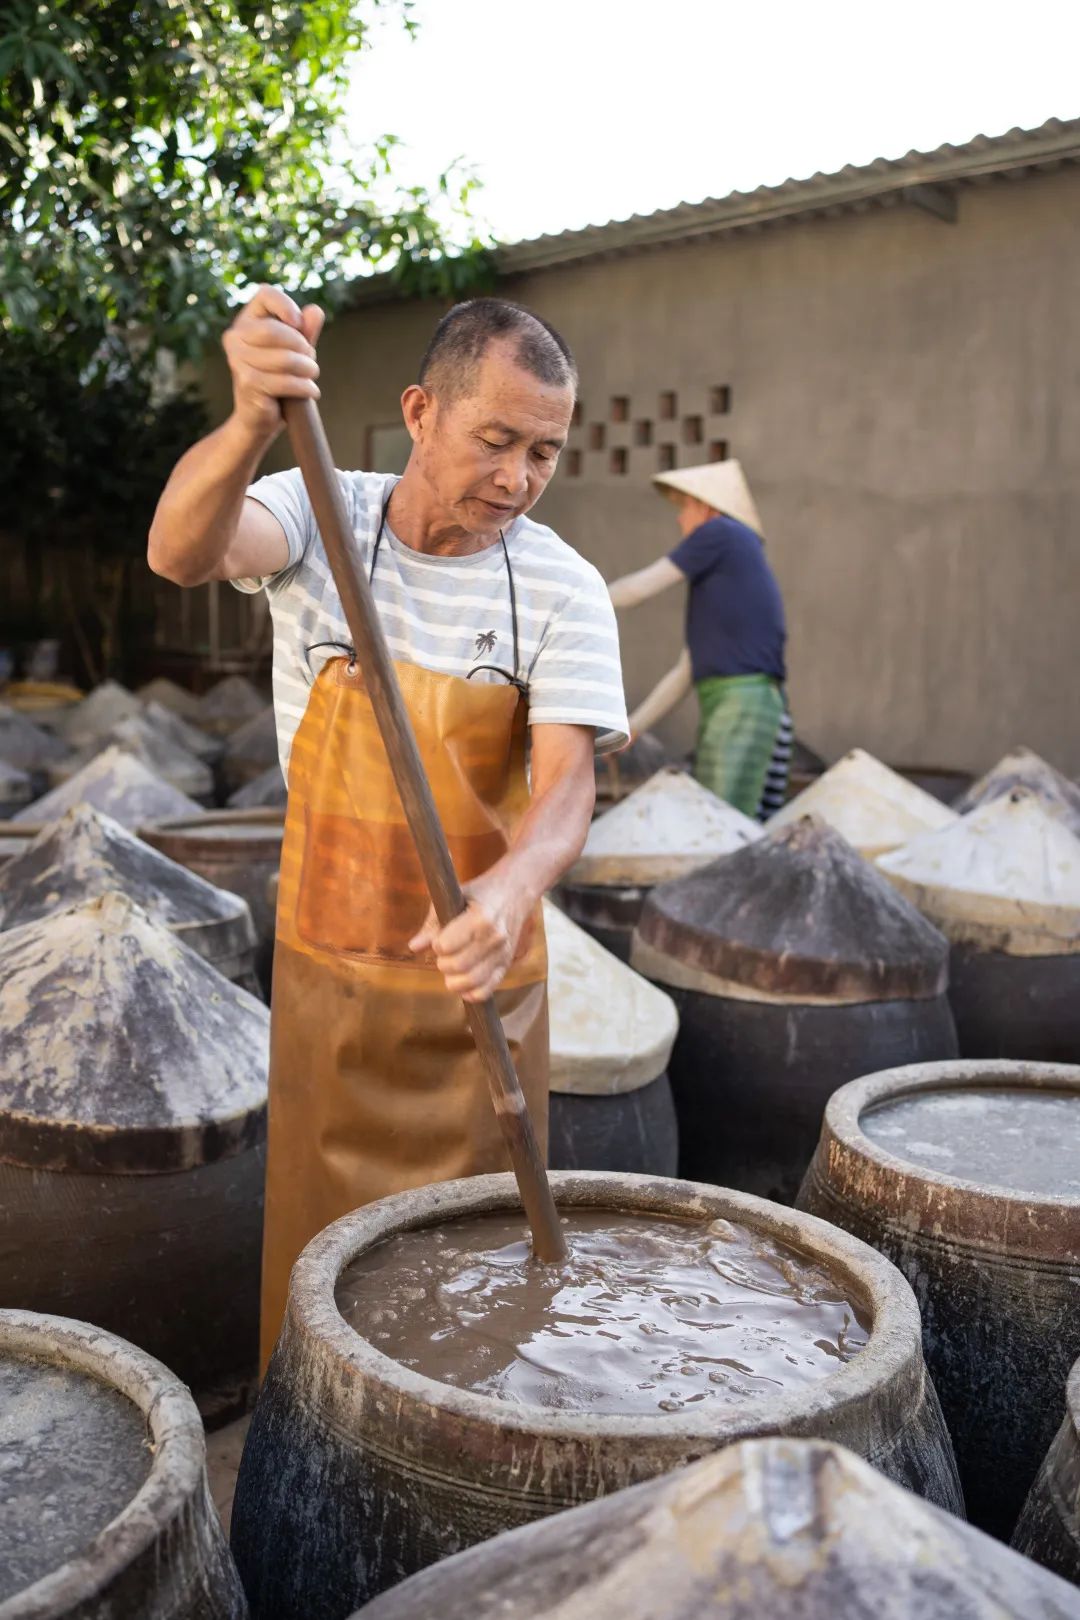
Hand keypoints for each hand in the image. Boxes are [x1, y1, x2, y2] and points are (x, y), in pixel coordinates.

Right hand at [222, 285, 324, 441]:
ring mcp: (237, 361)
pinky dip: (305, 387)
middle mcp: (235, 337)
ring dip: (307, 369)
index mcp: (245, 321)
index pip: (265, 294)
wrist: (259, 417)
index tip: (300, 326)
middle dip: (301, 346)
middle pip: (276, 330)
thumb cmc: (277, 379)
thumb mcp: (294, 351)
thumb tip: (316, 311)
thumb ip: (305, 331)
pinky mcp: (247, 383)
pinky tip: (312, 391)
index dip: (287, 305)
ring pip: (284, 359)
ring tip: (312, 376)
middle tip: (311, 361)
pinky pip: (285, 381)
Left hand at [409, 871, 528, 1002]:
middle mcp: (494, 938)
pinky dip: (470, 993)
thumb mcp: (454, 898)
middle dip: (443, 963)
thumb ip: (432, 924)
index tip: (439, 940)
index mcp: (480, 918)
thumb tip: (414, 947)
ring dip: (454, 980)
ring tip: (452, 968)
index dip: (437, 945)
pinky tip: (463, 984)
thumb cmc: (479, 894)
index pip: (446, 945)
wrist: (515, 893)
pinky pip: (486, 990)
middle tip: (444, 955)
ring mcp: (503, 953)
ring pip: (472, 982)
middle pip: (458, 966)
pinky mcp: (506, 965)